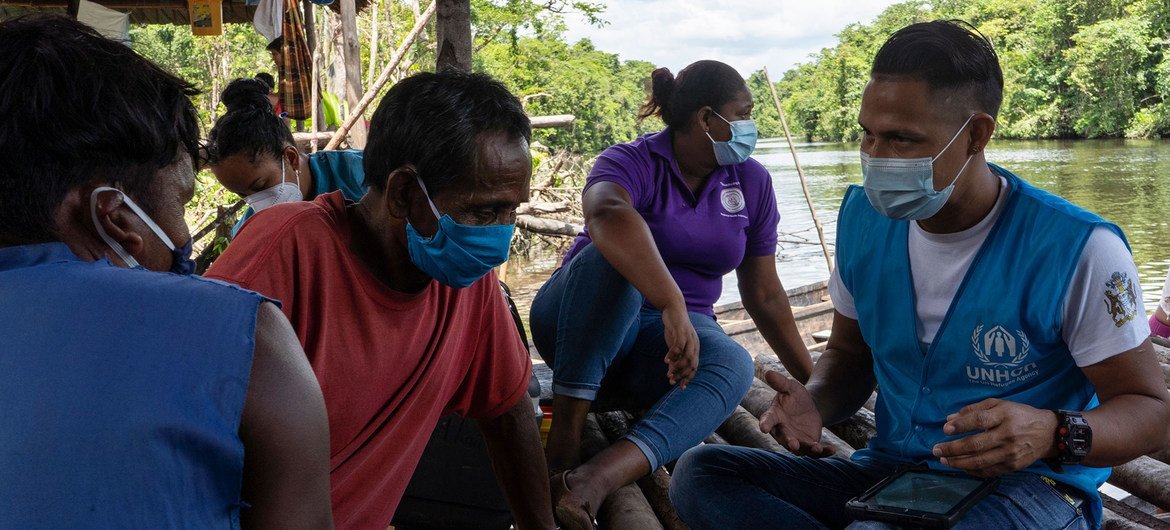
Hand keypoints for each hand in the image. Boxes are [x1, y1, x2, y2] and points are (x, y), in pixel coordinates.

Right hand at [661, 303, 698, 388]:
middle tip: (672, 381)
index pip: (694, 366)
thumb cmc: (674, 328)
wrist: (673, 309)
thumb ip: (674, 357)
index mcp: (695, 348)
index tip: (680, 387)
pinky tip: (665, 360)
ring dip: (678, 366)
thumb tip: (670, 370)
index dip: (688, 377)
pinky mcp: (681, 332)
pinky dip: (673, 354)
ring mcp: (689, 337)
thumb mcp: (674, 344)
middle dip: (682, 375)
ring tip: (669, 373)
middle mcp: (694, 344)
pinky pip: (678, 346)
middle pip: (692, 363)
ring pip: (687, 356)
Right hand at [758, 371, 833, 456]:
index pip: (768, 420)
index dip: (765, 423)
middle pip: (784, 438)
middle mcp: (782, 431)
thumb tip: (768, 372)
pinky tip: (832, 450)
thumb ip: (780, 383)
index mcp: (774, 416)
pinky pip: (815, 452)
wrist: (809, 407)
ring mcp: (796, 440)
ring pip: (800, 449)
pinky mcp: (808, 445)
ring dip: (808, 449)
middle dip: (789, 442)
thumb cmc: (795, 396)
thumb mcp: (790, 387)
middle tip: (793, 445)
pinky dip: (824, 452)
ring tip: (817, 448)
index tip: (763, 427)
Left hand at [932, 398, 1057, 477]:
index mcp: (1004, 415)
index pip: (979, 420)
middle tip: (936, 450)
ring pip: (980, 461)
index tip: (945, 429)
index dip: (961, 425)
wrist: (1048, 433)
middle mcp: (1007, 435)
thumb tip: (949, 419)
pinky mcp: (1013, 466)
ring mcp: (1010, 453)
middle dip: (952, 448)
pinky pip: (989, 471)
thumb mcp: (999, 404)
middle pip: (976, 444)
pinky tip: (961, 467)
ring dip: (958, 462)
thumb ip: (974, 410)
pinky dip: (972, 471)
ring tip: (944, 460)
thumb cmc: (1019, 415)